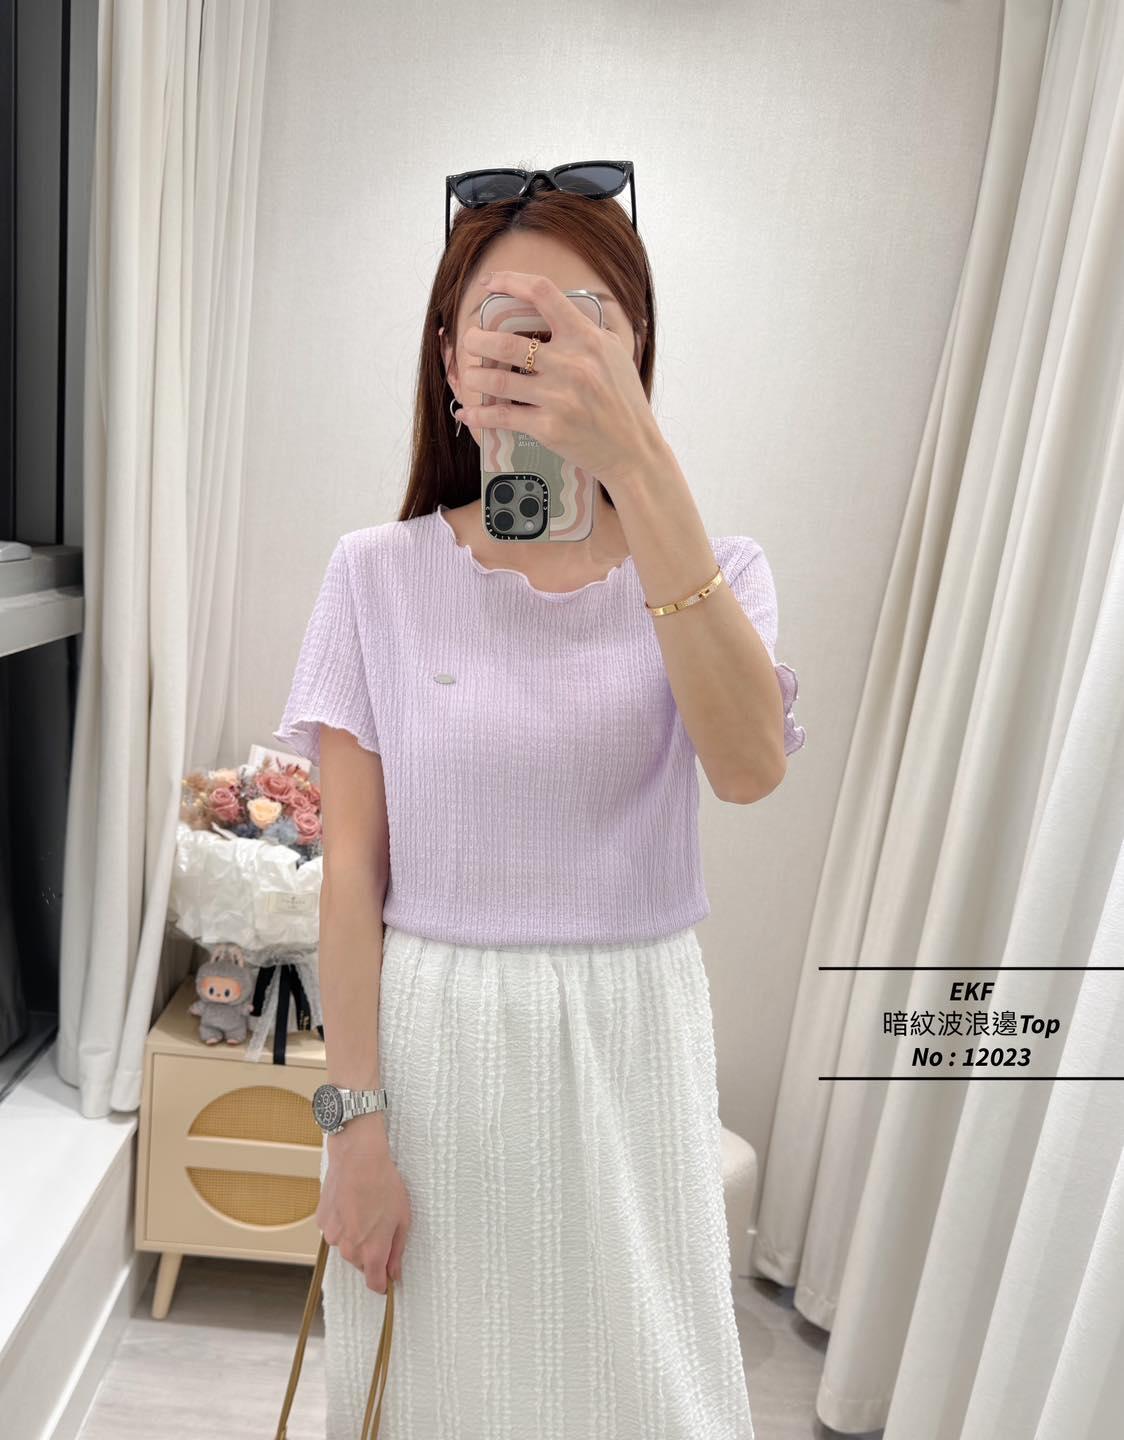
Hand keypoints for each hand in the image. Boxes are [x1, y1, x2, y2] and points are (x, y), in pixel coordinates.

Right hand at [317, 1117, 410, 1292]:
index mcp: (371, 1251)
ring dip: (356, 1237)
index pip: (374, 1283)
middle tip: (382, 1226)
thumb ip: (397, 1250)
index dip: (383, 1283)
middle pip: (361, 1263)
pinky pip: (335, 1231)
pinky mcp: (322, 1222)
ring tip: (366, 1209)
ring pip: (347, 1247)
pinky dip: (343, 1223)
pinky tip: (352, 1204)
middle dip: (371, 1253)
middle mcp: (349, 1249)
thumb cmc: (384, 1184)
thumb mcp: (402, 1218)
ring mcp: (332, 1236)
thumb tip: (394, 1274)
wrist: (358, 1157)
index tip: (388, 1280)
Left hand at [455, 269, 660, 487]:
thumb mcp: (615, 353)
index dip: (510, 281)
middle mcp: (571, 364)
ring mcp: (558, 397)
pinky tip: (468, 413)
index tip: (491, 283)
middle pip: (506, 341)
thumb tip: (559, 307)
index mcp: (586, 338)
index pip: (542, 293)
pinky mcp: (548, 427)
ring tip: (471, 374)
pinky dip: (479, 415)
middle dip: (478, 339)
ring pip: (497, 379)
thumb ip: (588, 330)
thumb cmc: (624, 402)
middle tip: (471, 340)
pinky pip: (502, 416)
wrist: (634, 450)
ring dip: (475, 375)